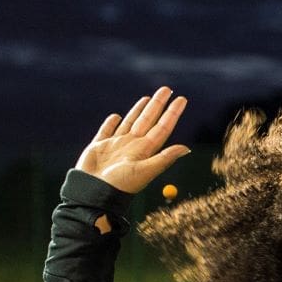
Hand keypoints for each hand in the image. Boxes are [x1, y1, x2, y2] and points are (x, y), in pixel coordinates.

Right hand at [76, 86, 191, 194]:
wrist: (94, 193)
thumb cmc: (121, 184)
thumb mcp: (146, 170)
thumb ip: (165, 158)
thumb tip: (187, 148)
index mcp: (145, 150)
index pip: (162, 127)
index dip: (172, 113)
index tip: (182, 99)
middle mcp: (133, 146)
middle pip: (148, 120)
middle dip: (157, 105)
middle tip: (166, 89)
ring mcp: (116, 145)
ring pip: (130, 122)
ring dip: (139, 110)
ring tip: (147, 98)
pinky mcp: (99, 146)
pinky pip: (106, 130)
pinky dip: (111, 123)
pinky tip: (116, 116)